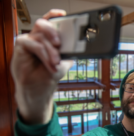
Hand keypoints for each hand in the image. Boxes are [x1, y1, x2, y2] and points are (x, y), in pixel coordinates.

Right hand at [11, 9, 72, 124]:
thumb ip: (69, 51)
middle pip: (43, 23)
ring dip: (51, 51)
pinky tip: (50, 64)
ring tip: (56, 63)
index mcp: (48, 38)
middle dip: (53, 31)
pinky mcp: (21, 46)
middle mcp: (38, 37)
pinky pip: (34, 44)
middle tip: (58, 43)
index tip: (64, 14)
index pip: (49, 21)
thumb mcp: (64, 61)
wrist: (40, 88)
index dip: (54, 14)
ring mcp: (29, 40)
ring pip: (41, 36)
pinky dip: (44, 55)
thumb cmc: (50, 74)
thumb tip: (77, 44)